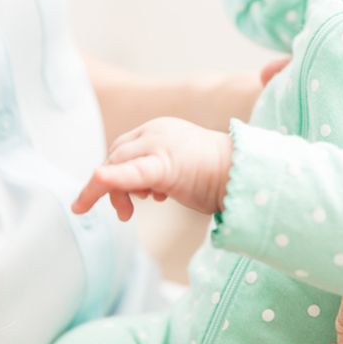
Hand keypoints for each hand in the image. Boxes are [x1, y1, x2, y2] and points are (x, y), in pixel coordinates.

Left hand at [71, 117, 231, 220]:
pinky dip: (111, 179)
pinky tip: (97, 181)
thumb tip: (138, 190)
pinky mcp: (164, 164)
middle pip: (116, 155)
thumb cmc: (216, 176)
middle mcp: (155, 131)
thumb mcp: (178, 167)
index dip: (114, 172)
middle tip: (123, 213)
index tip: (117, 197)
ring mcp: (159, 144)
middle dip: (110, 186)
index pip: (123, 148)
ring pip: (117, 163)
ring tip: (126, 213)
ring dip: (113, 191)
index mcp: (159, 129)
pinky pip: (130, 172)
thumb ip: (156, 171)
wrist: (245, 175)